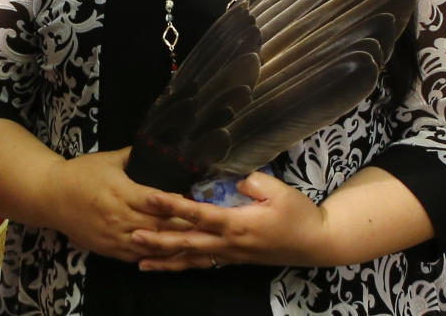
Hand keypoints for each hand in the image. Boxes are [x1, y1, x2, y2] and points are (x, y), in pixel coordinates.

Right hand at [50, 147, 192, 261]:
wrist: (50, 196)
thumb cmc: (80, 173)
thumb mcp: (108, 159)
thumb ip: (134, 154)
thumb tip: (156, 145)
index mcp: (120, 192)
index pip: (156, 202)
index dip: (176, 203)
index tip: (193, 200)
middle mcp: (118, 216)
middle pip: (157, 225)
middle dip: (180, 225)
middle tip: (201, 222)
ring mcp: (112, 236)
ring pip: (149, 244)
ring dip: (170, 243)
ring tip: (191, 239)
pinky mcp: (106, 248)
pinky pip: (134, 256)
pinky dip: (152, 254)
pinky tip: (167, 251)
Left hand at [131, 172, 329, 270]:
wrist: (315, 243)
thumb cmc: (298, 214)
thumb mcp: (279, 190)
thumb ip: (253, 181)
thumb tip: (233, 178)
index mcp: (237, 223)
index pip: (197, 213)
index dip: (172, 205)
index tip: (149, 197)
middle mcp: (228, 243)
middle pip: (187, 242)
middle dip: (157, 240)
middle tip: (130, 236)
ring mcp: (230, 254)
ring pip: (191, 259)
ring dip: (164, 260)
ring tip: (139, 262)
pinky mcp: (234, 259)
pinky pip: (203, 264)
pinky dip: (183, 266)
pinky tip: (168, 266)